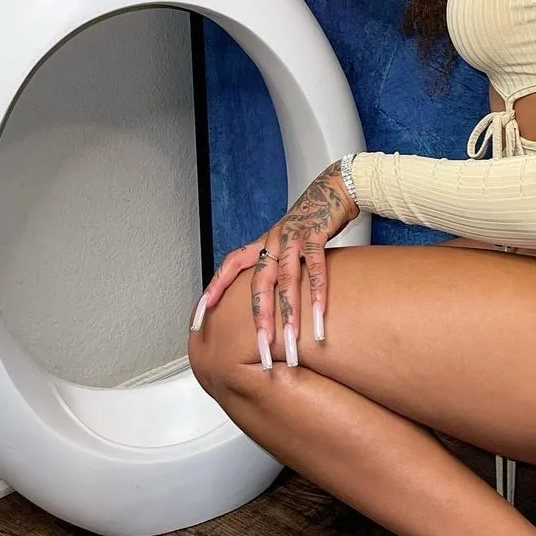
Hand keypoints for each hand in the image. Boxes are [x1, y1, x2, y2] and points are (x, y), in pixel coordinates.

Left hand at [191, 163, 359, 368]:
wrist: (334, 188)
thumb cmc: (311, 221)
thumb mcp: (288, 242)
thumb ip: (278, 265)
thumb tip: (272, 295)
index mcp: (263, 243)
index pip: (230, 266)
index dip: (215, 288)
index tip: (200, 315)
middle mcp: (272, 240)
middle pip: (259, 284)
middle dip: (259, 318)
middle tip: (261, 347)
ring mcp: (293, 237)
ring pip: (286, 280)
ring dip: (288, 312)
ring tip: (290, 339)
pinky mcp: (316, 234)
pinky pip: (316, 267)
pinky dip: (317, 292)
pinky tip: (319, 313)